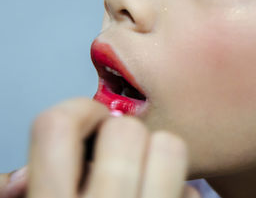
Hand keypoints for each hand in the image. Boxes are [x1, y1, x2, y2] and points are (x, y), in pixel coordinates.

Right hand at [1, 98, 200, 197]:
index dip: (78, 112)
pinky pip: (191, 188)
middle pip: (126, 130)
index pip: (56, 126)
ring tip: (147, 176)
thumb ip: (32, 192)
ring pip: (169, 146)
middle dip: (123, 136)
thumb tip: (17, 177)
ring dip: (158, 155)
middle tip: (120, 156)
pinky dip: (178, 191)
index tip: (93, 120)